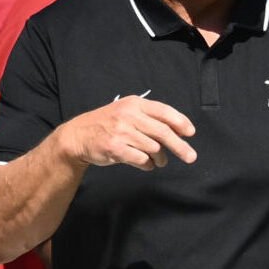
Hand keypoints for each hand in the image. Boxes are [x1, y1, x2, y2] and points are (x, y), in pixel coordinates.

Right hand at [60, 95, 196, 170]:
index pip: (164, 111)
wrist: (78, 136)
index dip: (180, 122)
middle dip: (179, 146)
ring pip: (153, 148)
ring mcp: (121, 132)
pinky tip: (147, 165)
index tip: (190, 133)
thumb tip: (178, 131)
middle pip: (163, 132)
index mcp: (134, 104)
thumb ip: (149, 118)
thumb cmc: (107, 124)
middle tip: (190, 156)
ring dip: (161, 158)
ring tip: (160, 161)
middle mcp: (128, 115)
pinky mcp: (115, 148)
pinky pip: (141, 160)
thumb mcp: (126, 112)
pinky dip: (148, 165)